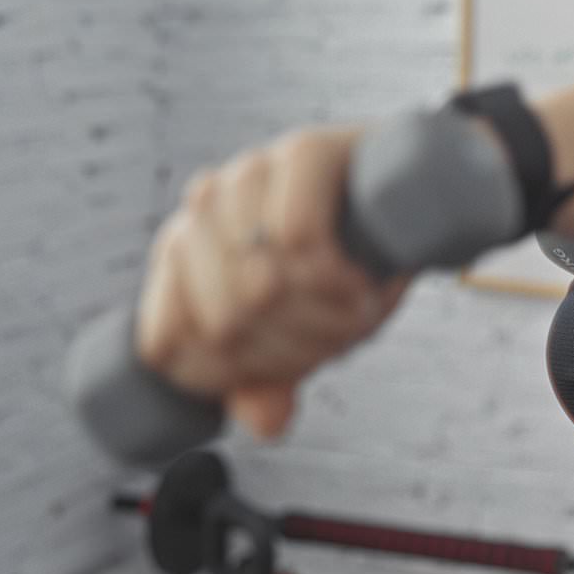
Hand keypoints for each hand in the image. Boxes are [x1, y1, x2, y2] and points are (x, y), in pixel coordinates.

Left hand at [133, 124, 413, 441]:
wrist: (409, 194)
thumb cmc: (345, 264)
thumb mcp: (303, 333)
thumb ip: (269, 379)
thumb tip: (265, 422)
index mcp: (179, 254)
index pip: (164, 344)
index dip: (225, 380)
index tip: (280, 371)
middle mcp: (202, 208)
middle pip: (222, 323)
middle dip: (293, 351)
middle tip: (338, 335)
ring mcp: (248, 172)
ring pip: (261, 286)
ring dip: (324, 321)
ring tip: (356, 309)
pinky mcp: (303, 150)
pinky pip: (299, 237)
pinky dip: (335, 279)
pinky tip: (360, 285)